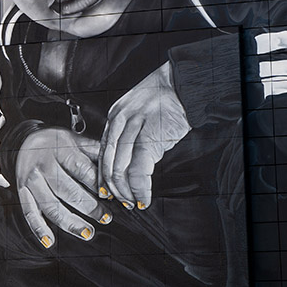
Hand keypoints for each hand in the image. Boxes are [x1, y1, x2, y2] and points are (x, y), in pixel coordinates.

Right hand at [13, 127, 109, 248]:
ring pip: (50, 205)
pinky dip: (38, 229)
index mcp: (60, 149)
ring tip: (88, 232)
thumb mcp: (76, 140)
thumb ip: (96, 152)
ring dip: (70, 222)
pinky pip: (29, 212)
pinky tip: (49, 241)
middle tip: (105, 218)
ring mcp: (32, 181)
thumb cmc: (56, 143)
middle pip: (67, 189)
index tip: (110, 196)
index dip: (97, 184)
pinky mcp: (22, 192)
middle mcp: (44, 165)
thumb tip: (119, 166)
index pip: (81, 168)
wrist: (24, 141)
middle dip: (88, 206)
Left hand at [98, 62, 190, 210]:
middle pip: (107, 163)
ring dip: (126, 192)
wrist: (183, 84)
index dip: (103, 175)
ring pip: (120, 169)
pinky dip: (140, 189)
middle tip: (122, 202)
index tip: (107, 191)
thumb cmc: (167, 99)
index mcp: (115, 116)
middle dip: (113, 188)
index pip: (103, 152)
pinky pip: (138, 170)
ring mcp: (132, 128)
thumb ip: (131, 132)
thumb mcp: (140, 112)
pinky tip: (144, 197)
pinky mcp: (149, 137)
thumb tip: (129, 163)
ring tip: (133, 202)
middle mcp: (119, 121)